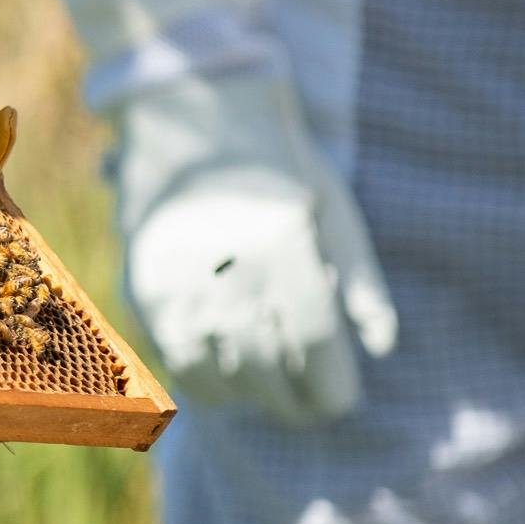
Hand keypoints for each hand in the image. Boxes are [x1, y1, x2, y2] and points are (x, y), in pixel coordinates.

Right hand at [113, 70, 395, 423]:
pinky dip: (206, 383)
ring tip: (273, 394)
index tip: (341, 401)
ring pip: (219, 375)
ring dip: (253, 397)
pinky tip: (230, 380)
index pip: (313, 346)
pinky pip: (176, 360)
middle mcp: (225, 266)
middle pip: (267, 371)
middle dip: (296, 402)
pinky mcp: (142, 288)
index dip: (331, 387)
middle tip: (311, 409)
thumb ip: (361, 280)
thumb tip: (382, 348)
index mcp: (281, 243)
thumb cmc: (279, 163)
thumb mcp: (334, 207)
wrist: (190, 114)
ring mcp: (176, 280)